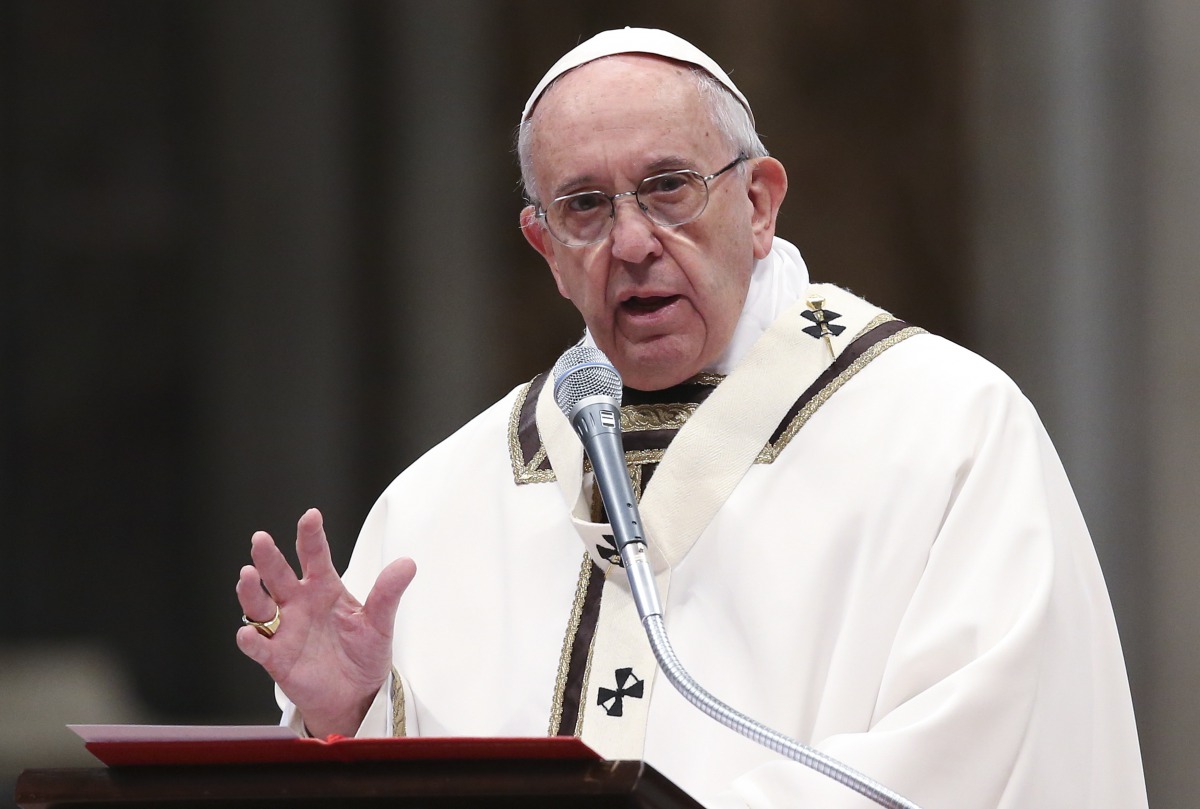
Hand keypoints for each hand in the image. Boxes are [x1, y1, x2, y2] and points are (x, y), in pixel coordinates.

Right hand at [235, 508, 416, 737]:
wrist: (356, 695)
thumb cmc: (364, 653)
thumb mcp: (380, 622)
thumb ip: (388, 593)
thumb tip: (408, 563)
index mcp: (324, 588)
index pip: (315, 556)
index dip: (311, 536)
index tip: (311, 516)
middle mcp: (299, 603)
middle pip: (278, 575)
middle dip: (268, 557)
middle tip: (261, 539)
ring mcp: (285, 629)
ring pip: (260, 606)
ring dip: (251, 591)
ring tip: (247, 575)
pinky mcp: (276, 658)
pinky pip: (259, 646)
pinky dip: (251, 640)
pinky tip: (247, 633)